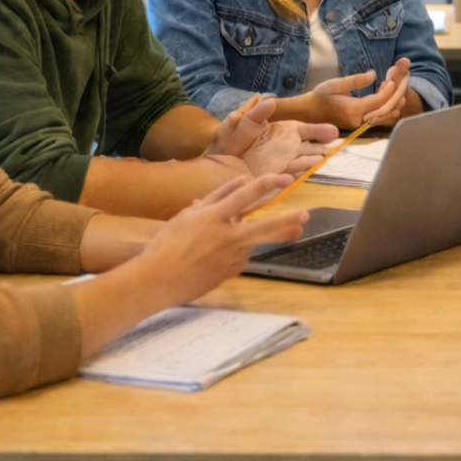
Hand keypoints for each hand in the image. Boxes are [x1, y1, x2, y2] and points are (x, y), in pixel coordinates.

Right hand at [139, 175, 309, 301]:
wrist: (155, 281)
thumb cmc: (165, 245)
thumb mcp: (186, 215)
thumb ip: (215, 197)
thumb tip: (240, 181)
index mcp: (212, 219)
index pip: (244, 196)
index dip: (267, 184)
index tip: (284, 179)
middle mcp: (224, 237)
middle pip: (263, 227)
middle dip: (286, 221)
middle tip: (305, 215)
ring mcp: (228, 258)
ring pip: (251, 244)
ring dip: (252, 239)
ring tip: (233, 241)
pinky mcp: (228, 274)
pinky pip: (241, 260)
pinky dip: (237, 254)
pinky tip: (218, 258)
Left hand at [207, 95, 336, 177]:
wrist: (214, 165)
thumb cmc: (226, 142)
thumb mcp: (238, 123)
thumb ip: (254, 113)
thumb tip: (268, 99)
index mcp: (279, 132)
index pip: (304, 130)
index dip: (319, 131)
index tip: (334, 132)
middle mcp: (283, 147)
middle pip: (309, 147)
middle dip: (323, 148)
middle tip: (336, 149)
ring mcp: (279, 163)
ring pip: (302, 162)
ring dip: (313, 162)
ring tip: (325, 160)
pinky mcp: (272, 177)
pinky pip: (290, 175)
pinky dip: (298, 175)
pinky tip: (307, 174)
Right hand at [307, 58, 412, 128]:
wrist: (309, 112)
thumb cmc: (320, 96)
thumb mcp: (335, 84)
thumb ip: (355, 80)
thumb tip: (373, 75)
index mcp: (352, 110)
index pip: (377, 101)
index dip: (388, 90)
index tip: (392, 79)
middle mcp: (359, 120)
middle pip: (386, 110)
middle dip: (395, 95)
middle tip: (399, 81)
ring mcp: (360, 125)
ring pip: (386, 117)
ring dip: (394, 102)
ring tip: (394, 86)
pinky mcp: (361, 126)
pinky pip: (380, 119)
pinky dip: (388, 108)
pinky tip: (387, 94)